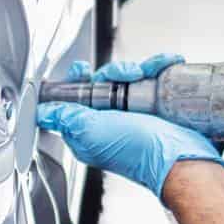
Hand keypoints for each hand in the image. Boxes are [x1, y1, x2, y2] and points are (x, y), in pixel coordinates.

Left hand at [38, 52, 221, 197]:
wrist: (180, 158)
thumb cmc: (138, 151)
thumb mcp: (92, 132)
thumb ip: (66, 119)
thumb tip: (43, 113)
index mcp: (88, 130)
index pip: (73, 100)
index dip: (74, 82)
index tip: (80, 70)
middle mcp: (110, 121)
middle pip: (101, 83)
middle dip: (112, 72)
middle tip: (124, 75)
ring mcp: (133, 114)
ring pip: (127, 79)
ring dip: (139, 69)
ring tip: (147, 73)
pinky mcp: (155, 107)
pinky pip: (152, 80)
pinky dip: (158, 69)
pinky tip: (167, 64)